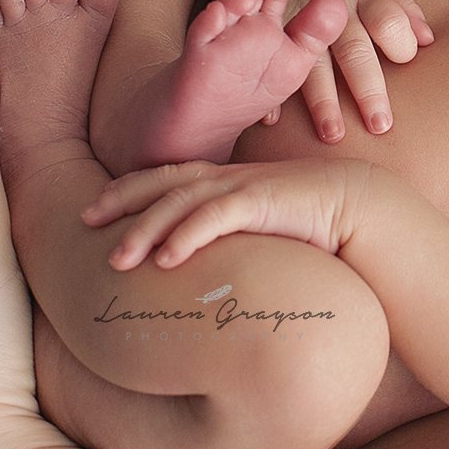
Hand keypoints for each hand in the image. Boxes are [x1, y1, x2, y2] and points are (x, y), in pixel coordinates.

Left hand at [79, 156, 376, 269]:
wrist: (364, 210)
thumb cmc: (313, 226)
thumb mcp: (260, 229)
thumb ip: (230, 239)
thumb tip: (202, 272)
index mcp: (225, 181)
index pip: (165, 177)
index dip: (128, 189)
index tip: (96, 207)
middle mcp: (228, 178)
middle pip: (161, 182)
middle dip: (120, 200)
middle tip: (84, 220)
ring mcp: (244, 186)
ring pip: (179, 201)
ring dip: (144, 229)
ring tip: (116, 260)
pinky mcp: (262, 200)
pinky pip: (215, 216)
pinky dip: (187, 235)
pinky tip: (165, 260)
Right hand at [217, 0, 433, 141]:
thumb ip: (401, 10)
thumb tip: (428, 41)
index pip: (388, 18)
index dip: (399, 40)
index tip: (406, 60)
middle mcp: (333, 7)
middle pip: (353, 49)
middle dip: (367, 88)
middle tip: (380, 126)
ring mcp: (299, 18)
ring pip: (312, 63)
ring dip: (322, 100)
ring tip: (332, 134)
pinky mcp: (271, 28)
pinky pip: (267, 61)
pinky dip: (271, 91)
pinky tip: (272, 121)